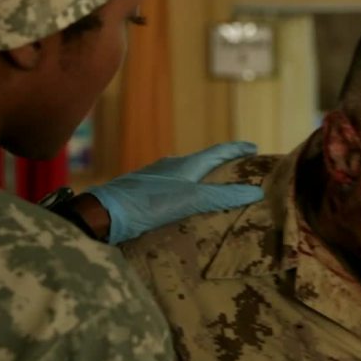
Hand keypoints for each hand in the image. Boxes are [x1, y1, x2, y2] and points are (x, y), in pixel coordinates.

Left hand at [88, 141, 263, 243]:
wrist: (105, 213)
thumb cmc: (148, 203)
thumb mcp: (190, 200)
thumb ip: (221, 196)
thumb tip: (255, 191)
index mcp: (186, 164)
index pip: (218, 151)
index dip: (237, 149)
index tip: (254, 148)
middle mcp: (172, 166)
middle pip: (204, 162)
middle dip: (223, 165)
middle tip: (240, 170)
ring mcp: (157, 179)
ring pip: (188, 175)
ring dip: (205, 179)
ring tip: (217, 189)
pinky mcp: (146, 192)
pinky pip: (175, 187)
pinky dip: (189, 191)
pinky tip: (186, 204)